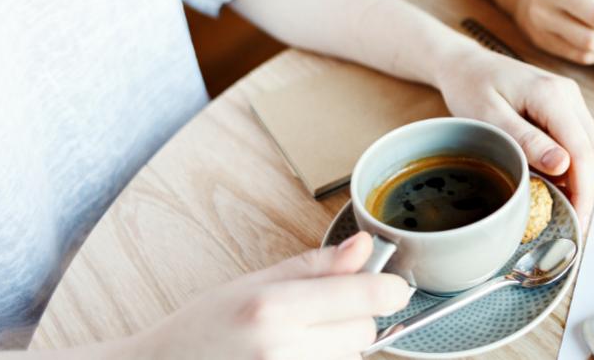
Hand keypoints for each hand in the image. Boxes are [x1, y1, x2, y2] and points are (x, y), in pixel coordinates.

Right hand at [126, 232, 408, 359]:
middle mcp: (281, 348)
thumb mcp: (253, 283)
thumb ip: (315, 267)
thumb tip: (364, 247)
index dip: (388, 289)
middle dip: (351, 321)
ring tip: (293, 343)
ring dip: (335, 349)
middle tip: (313, 318)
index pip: (365, 297)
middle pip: (363, 333)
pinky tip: (292, 357)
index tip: (392, 287)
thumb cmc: (201, 329)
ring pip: (350, 359)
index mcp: (273, 308)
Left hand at [436, 50, 593, 222]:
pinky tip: (551, 178)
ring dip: (580, 177)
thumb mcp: (490, 116)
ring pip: (593, 149)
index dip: (583, 191)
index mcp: (551, 95)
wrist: (467, 65)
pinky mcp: (568, 107)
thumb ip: (527, 140)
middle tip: (564, 219)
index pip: (582, 151)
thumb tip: (563, 167)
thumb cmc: (471, 88)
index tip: (576, 221)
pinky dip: (573, 165)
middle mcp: (569, 95)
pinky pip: (582, 142)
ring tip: (555, 200)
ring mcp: (572, 100)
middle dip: (584, 188)